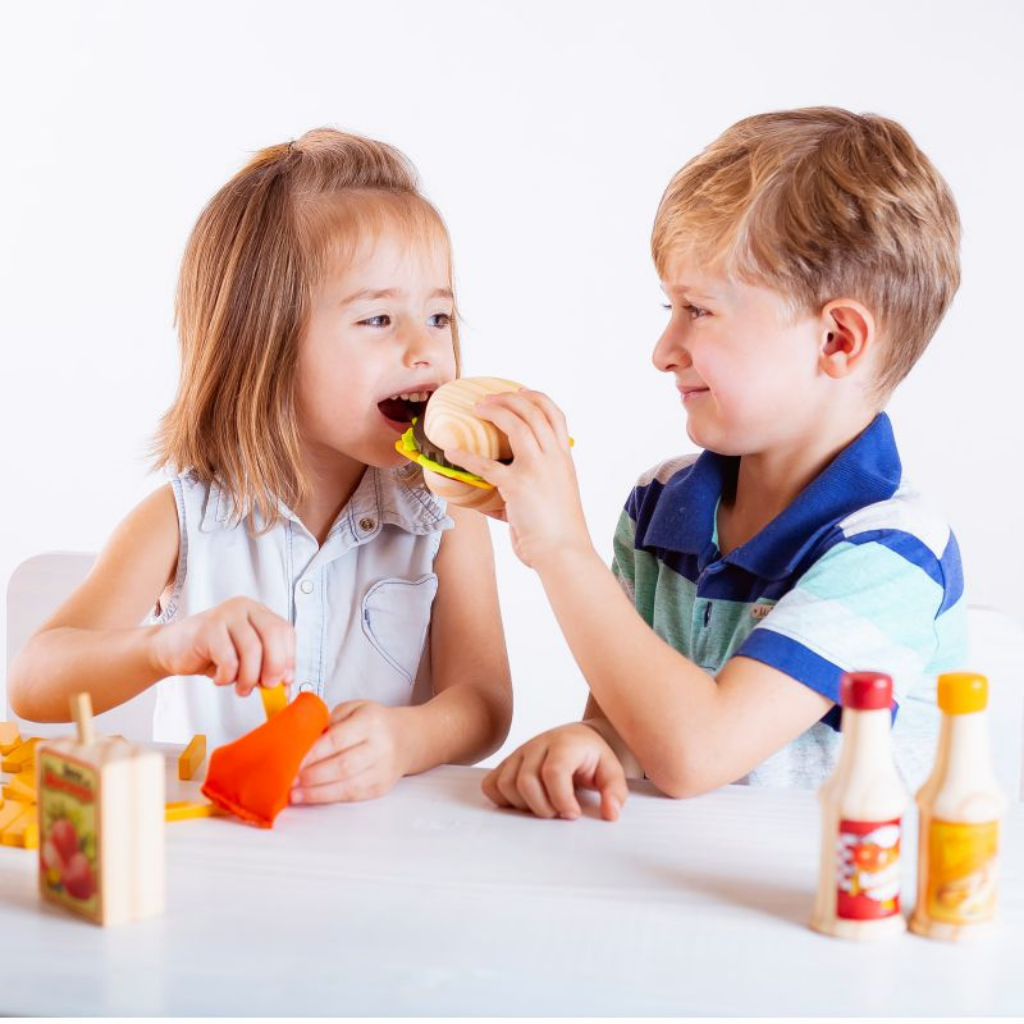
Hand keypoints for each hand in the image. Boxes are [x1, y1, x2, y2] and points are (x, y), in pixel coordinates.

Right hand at [149, 596, 294, 696]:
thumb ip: (266, 669)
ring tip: (241, 688)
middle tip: (268, 686)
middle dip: (275, 666)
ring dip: (249, 677)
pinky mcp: (208, 628)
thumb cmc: (211, 653)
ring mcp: (226, 615)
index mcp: (258, 612)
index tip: (284, 681)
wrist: (171, 649)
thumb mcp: (245, 660)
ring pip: (252, 649)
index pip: (285, 631)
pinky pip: (228, 658)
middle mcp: (245, 608)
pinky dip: (227, 676)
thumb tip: (285, 690)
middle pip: (273, 635)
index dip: (288, 658)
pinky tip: (219, 678)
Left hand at [290, 700, 407, 803]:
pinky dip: (328, 798)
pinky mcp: (381, 788)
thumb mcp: (354, 708)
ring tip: (294, 794)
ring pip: (347, 786)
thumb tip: (302, 743)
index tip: (291, 760)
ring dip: (316, 792)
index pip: (338, 740)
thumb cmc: (374, 721)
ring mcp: (383, 770)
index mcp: (371, 721)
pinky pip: (352, 796)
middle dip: (311, 775)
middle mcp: (380, 746)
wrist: (407, 738)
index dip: (313, 754)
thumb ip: (329, 721)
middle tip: (288, 779)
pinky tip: (310, 797)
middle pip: (342, 766)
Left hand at [446, 389, 591, 570]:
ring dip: (493, 411)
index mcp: (565, 458)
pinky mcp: (517, 485)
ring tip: (475, 409)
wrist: (564, 552)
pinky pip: (486, 465)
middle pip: (533, 411)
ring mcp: (537, 469)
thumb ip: (537, 482)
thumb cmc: (559, 531)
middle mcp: (554, 457)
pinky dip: (466, 456)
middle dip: (508, 398)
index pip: (555, 414)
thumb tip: (502, 484)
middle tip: (487, 399)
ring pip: (516, 424)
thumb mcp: (556, 495)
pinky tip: (451, 452)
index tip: (520, 390)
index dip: (536, 397)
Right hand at [481, 723, 627, 820]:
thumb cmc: (594, 758)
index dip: (561, 799)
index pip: (554, 772)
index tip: (573, 813)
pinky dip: (502, 799)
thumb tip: (610, 813)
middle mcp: (537, 744)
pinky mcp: (507, 763)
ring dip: (523, 805)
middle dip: (542, 807)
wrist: (580, 738)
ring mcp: (519, 752)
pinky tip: (524, 802)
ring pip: (505, 784)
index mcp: (564, 744)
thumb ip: (615, 792)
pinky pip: (491, 784)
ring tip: (544, 806)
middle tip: (559, 813)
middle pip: (526, 781)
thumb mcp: (613, 771)